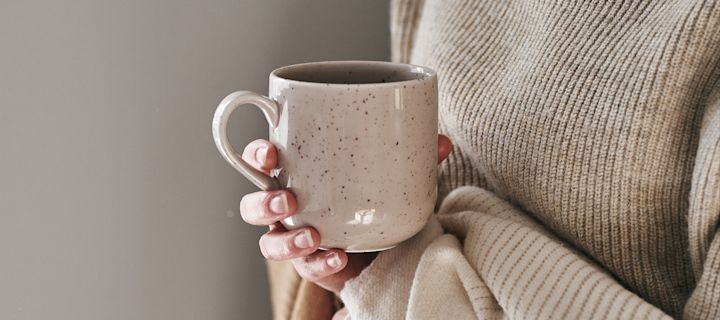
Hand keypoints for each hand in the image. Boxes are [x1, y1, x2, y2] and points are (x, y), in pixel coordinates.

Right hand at [238, 135, 452, 300]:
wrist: (389, 247)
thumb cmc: (378, 200)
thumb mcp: (395, 176)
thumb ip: (414, 159)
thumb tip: (441, 141)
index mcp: (299, 174)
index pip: (263, 161)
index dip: (257, 154)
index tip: (270, 151)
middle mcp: (290, 207)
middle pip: (252, 205)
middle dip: (263, 203)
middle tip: (287, 200)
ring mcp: (297, 238)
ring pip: (268, 243)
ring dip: (284, 241)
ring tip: (312, 235)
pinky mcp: (313, 265)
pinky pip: (306, 268)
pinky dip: (321, 262)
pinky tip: (339, 256)